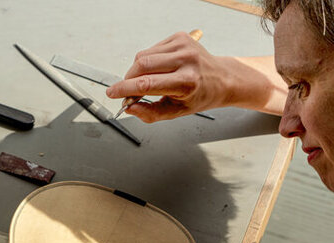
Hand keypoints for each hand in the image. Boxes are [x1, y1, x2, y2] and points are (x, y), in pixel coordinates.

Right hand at [106, 31, 231, 122]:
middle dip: (128, 80)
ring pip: (143, 56)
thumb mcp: (176, 112)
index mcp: (187, 82)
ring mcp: (183, 46)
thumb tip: (129, 108)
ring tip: (148, 81)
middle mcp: (186, 60)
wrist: (221, 78)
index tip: (112, 93)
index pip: (146, 84)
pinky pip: (151, 49)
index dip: (124, 89)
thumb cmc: (200, 96)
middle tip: (128, 91)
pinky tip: (158, 69)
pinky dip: (147, 61)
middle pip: (141, 66)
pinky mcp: (179, 37)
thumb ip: (150, 113)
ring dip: (137, 71)